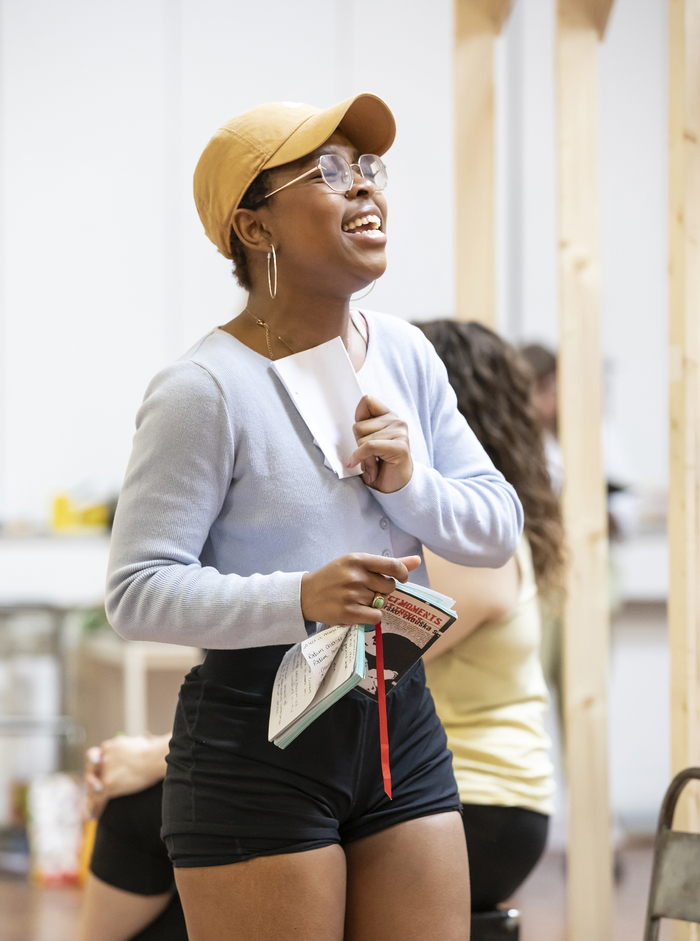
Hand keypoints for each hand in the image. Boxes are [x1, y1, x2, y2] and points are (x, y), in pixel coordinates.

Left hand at [84, 733, 168, 818]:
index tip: (95, 773)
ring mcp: (104, 772)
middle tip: (91, 792)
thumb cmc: (152, 751)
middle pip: (91, 772)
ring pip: (92, 788)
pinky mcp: (107, 784)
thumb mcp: (137, 742)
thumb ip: (129, 746)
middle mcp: (103, 758)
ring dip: (91, 798)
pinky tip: (95, 815)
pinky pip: (98, 799)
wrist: (153, 758)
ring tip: (90, 808)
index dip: (94, 766)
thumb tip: (137, 745)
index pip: (94, 756)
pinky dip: (96, 808)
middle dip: (91, 782)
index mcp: (109, 747)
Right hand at [301, 554, 420, 625]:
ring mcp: (352, 594)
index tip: (401, 578)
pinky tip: (358, 611)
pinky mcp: (349, 613)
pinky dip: (371, 616)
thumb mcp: (356, 563)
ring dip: (373, 604)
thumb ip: (387, 564)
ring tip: (356, 600)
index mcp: (358, 559)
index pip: (393, 566)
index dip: (402, 574)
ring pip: (382, 603)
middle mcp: (355, 575)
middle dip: (383, 591)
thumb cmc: (333, 577)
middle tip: (367, 590)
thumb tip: (417, 560)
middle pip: (389, 587)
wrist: (305, 594)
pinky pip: (376, 616)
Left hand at [349, 395, 412, 492]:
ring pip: (362, 439)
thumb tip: (348, 425)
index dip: (359, 418)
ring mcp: (400, 433)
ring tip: (373, 465)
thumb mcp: (369, 442)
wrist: (398, 487)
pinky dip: (362, 459)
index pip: (367, 401)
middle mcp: (397, 421)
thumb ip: (363, 429)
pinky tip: (368, 471)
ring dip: (363, 457)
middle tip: (368, 457)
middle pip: (358, 426)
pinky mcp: (400, 447)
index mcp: (389, 416)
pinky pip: (369, 447)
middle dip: (358, 445)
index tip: (362, 435)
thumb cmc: (382, 464)